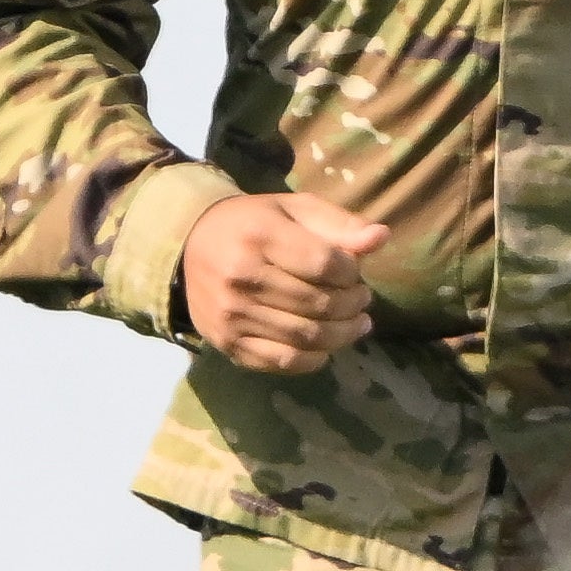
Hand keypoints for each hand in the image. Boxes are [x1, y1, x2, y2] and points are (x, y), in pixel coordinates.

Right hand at [179, 191, 391, 374]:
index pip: (325, 264)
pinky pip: (282, 361)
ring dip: (343, 335)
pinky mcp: (227, 343)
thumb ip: (338, 224)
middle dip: (353, 305)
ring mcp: (232, 315)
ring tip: (357, 323)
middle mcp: (241, 277)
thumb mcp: (294, 209)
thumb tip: (381, 237)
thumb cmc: (254, 224)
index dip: (351, 272)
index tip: (356, 271)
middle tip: (363, 300)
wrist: (190, 246)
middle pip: (318, 304)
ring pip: (306, 337)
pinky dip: (314, 359)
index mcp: (260, 236)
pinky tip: (327, 347)